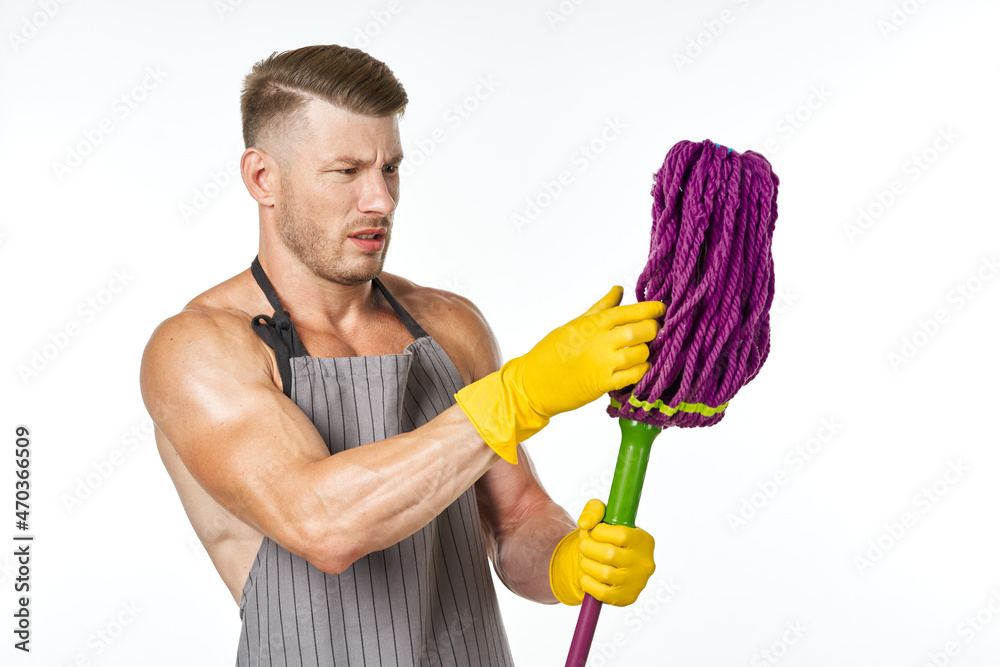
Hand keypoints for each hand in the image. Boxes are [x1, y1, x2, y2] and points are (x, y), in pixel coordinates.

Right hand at [454, 287, 663, 462]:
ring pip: (642, 353)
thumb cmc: (550, 352)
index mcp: (593, 323)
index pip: (630, 311)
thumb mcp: (575, 324)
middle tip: (655, 330)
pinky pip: (634, 375)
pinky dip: (641, 370)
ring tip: (644, 350)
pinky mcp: (605, 384)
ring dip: (647, 351)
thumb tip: (618, 290)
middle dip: (654, 330)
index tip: (662, 308)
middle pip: (642, 331)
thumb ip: (601, 308)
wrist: (533, 383)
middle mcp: (601, 341)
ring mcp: (604, 363)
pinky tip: (639, 367)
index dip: (651, 309)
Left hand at [549, 499, 655, 606]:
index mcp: (644, 540)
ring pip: (603, 574)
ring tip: (584, 558)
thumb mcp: (603, 517)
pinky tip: (586, 574)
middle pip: (609, 554)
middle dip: (588, 547)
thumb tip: (585, 523)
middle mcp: (645, 563)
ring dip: (585, 564)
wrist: (608, 564)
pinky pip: (600, 592)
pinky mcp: (626, 598)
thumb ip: (594, 509)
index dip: (600, 532)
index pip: (621, 534)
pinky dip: (587, 581)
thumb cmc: (607, 537)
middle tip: (584, 545)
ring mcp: (637, 583)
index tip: (593, 531)